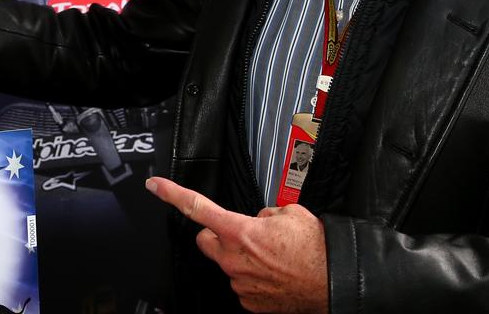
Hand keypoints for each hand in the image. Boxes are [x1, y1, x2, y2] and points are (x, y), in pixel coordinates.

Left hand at [146, 176, 328, 312]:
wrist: (333, 282)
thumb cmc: (315, 249)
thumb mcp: (289, 213)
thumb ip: (264, 213)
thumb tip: (259, 220)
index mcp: (240, 231)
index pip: (197, 208)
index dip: (172, 194)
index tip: (155, 186)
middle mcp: (234, 259)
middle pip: (206, 240)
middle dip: (217, 234)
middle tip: (242, 233)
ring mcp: (240, 282)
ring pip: (227, 263)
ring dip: (241, 257)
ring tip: (271, 257)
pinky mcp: (248, 301)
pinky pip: (242, 283)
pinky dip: (253, 276)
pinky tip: (273, 273)